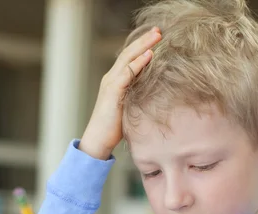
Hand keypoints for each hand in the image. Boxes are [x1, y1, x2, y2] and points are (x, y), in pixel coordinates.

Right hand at [79, 27, 161, 159]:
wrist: (98, 140)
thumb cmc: (114, 127)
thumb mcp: (129, 107)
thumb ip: (138, 95)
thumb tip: (155, 91)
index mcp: (115, 80)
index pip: (129, 57)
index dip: (142, 46)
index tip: (157, 37)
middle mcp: (111, 78)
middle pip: (128, 52)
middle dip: (144, 40)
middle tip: (159, 30)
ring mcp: (111, 84)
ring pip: (127, 58)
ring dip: (143, 46)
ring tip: (157, 36)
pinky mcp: (112, 92)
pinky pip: (127, 73)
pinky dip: (138, 63)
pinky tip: (149, 55)